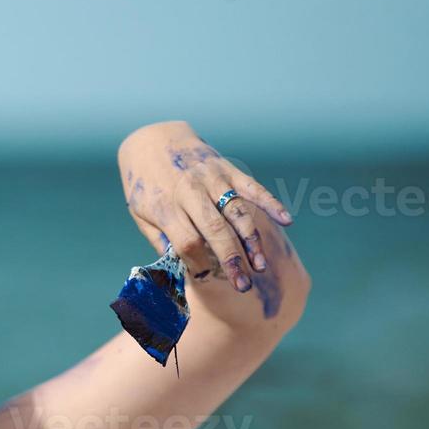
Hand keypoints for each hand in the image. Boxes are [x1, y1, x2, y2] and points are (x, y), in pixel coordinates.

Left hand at [119, 121, 291, 293]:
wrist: (153, 142)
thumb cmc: (146, 186)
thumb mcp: (141, 215)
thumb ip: (161, 240)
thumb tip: (181, 267)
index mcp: (166, 207)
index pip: (187, 241)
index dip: (198, 263)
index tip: (206, 277)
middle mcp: (190, 192)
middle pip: (215, 230)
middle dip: (231, 260)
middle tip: (243, 286)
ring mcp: (212, 178)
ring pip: (237, 212)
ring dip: (252, 240)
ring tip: (260, 266)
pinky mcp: (228, 169)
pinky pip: (253, 187)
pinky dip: (271, 203)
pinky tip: (286, 220)